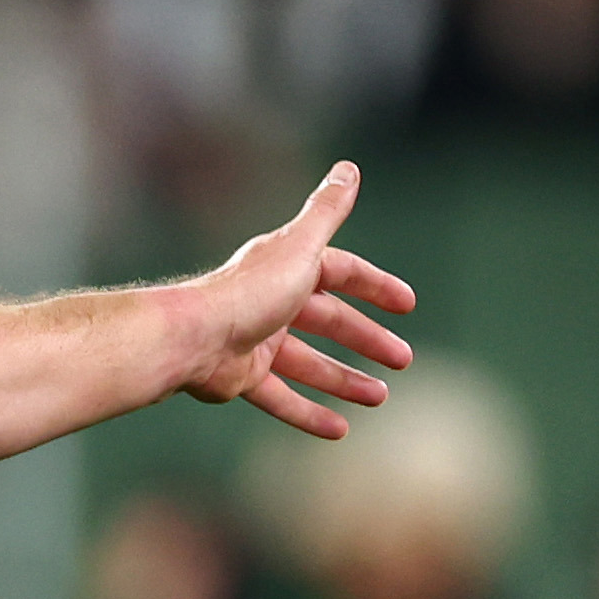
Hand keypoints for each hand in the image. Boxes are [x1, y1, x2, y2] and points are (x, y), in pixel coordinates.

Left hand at [175, 164, 416, 440]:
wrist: (191, 338)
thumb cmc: (248, 292)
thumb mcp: (301, 247)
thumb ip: (327, 211)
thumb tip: (349, 168)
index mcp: (287, 268)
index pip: (342, 273)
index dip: (375, 287)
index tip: (408, 306)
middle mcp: (270, 302)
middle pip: (329, 321)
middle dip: (367, 340)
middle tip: (403, 360)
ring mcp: (255, 342)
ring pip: (308, 364)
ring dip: (344, 379)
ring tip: (379, 397)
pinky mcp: (239, 378)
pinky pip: (280, 399)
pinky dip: (308, 413)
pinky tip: (339, 430)